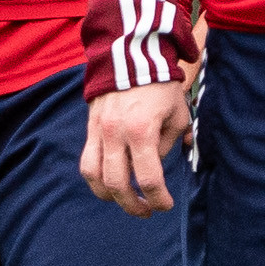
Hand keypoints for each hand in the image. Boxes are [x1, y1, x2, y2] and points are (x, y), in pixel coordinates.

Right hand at [82, 81, 190, 216]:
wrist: (131, 55)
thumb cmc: (161, 85)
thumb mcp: (177, 114)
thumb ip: (169, 143)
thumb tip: (158, 164)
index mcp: (142, 131)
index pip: (148, 178)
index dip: (159, 198)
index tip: (166, 205)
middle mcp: (116, 134)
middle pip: (117, 185)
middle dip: (133, 205)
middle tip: (147, 210)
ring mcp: (99, 131)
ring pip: (94, 177)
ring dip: (110, 196)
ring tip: (125, 200)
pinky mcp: (90, 128)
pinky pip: (86, 161)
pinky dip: (96, 178)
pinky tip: (110, 183)